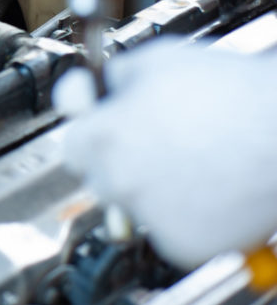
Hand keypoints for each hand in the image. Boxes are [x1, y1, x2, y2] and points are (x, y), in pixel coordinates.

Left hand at [53, 38, 276, 268]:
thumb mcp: (158, 59)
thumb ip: (113, 76)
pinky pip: (170, 231)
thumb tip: (94, 87)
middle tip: (160, 143)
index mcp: (103, 137)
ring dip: (154, 190)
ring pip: (135, 206)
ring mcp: (148, 217)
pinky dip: (187, 217)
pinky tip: (213, 188)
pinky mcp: (182, 245)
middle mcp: (118, 181)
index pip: (72, 144)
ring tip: (198, 161)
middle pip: (100, 178)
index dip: (95, 132)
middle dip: (121, 162)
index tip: (110, 127)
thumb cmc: (232, 94)